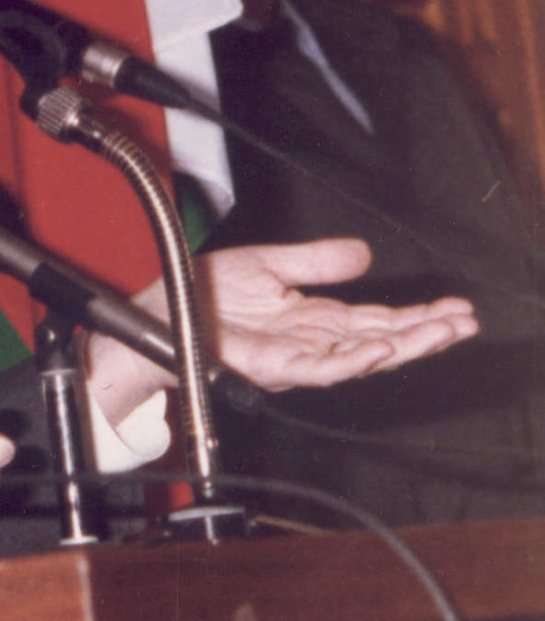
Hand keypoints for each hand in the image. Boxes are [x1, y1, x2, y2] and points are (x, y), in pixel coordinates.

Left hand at [86, 238, 480, 414]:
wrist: (155, 313)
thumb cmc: (201, 295)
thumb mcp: (267, 265)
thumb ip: (315, 260)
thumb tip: (364, 253)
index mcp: (312, 319)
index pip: (376, 320)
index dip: (417, 316)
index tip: (455, 309)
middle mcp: (308, 342)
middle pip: (379, 340)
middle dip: (425, 333)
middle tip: (466, 323)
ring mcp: (291, 357)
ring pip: (359, 358)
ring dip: (403, 347)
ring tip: (441, 334)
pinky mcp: (268, 365)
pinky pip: (316, 368)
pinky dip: (350, 360)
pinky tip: (379, 350)